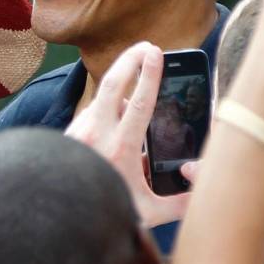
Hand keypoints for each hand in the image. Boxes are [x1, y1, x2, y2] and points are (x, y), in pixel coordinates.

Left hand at [65, 42, 189, 227]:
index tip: (157, 53)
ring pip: (102, 98)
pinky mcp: (70, 133)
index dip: (150, 75)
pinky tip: (118, 111)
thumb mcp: (148, 213)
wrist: (60, 217)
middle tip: (146, 46)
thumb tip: (203, 189)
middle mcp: (97, 134)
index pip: (139, 103)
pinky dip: (107, 107)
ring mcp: (80, 131)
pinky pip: (92, 112)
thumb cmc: (105, 213)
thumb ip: (179, 202)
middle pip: (112, 84)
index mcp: (120, 149)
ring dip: (119, 85)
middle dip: (130, 59)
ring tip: (137, 76)